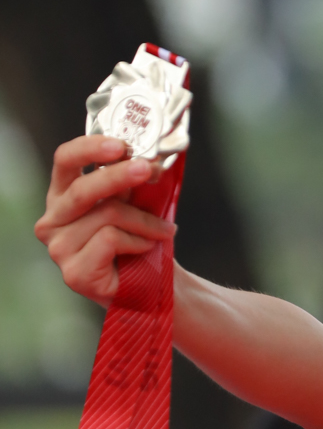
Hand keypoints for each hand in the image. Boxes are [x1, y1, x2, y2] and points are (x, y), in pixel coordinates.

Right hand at [35, 135, 172, 305]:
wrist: (153, 284)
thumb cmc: (140, 239)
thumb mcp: (136, 201)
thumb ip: (133, 179)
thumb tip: (149, 156)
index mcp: (63, 196)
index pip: (65, 160)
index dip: (90, 148)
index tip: (120, 145)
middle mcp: (53, 220)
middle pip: (83, 188)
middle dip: (120, 175)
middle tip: (148, 169)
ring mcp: (59, 248)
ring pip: (106, 215)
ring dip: (144, 220)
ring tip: (163, 230)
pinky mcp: (74, 272)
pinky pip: (111, 240)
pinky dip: (138, 241)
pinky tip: (146, 248)